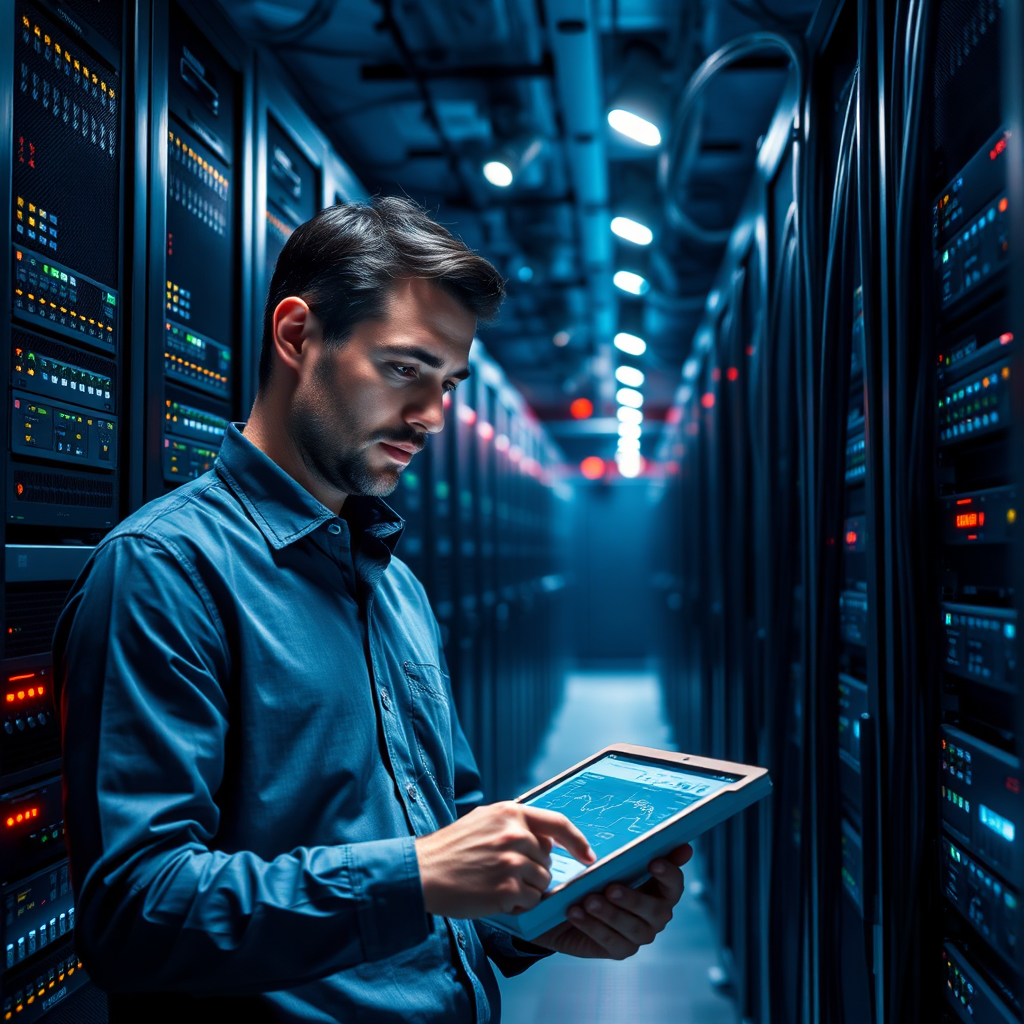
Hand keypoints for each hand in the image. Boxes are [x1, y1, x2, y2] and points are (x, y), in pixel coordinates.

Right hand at [414, 802, 594, 918]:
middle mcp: (515, 834)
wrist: (422, 872)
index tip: (588, 855)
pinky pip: (530, 901)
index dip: (577, 841)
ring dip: (525, 889)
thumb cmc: (451, 848)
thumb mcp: (483, 820)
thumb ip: (513, 823)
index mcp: (510, 812)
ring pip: (541, 882)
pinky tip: (494, 896)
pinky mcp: (507, 889)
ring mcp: (512, 862)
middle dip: (533, 871)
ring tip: (496, 883)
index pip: (558, 823)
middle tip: (503, 873)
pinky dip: (517, 904)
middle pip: (546, 860)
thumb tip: (544, 838)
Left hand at [530, 844, 692, 959]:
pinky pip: (609, 941)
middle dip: (633, 899)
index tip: (653, 862)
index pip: (675, 885)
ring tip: (588, 900)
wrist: (571, 906)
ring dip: (609, 914)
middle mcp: (656, 916)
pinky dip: (592, 926)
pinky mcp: (620, 950)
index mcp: (660, 891)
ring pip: (632, 928)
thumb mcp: (615, 863)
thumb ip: (642, 854)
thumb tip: (684, 847)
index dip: (668, 874)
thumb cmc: (601, 878)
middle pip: (656, 911)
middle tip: (610, 888)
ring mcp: (639, 936)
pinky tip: (575, 912)